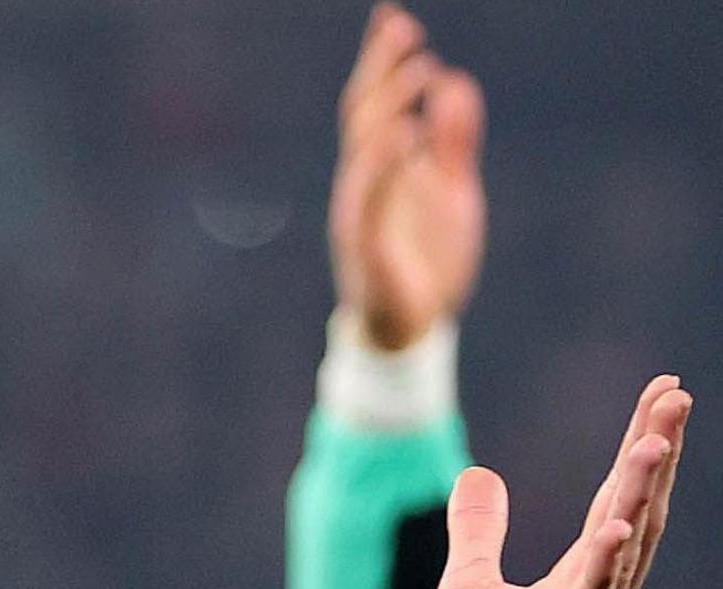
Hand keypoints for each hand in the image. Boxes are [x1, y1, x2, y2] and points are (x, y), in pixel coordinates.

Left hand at [254, 377, 688, 588]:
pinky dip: (598, 581)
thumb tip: (480, 474)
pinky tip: (615, 536)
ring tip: (653, 444)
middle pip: (632, 521)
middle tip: (675, 399)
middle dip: (652, 461)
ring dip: (636, 501)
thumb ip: (479, 536)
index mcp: (580, 588)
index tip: (663, 391)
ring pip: (616, 563)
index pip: (618, 505)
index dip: (641, 450)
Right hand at [328, 3, 484, 353]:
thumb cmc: (428, 263)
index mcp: (380, 170)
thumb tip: (455, 82)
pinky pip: (370, 197)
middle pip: (363, 115)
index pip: (373, 104)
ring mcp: (360, 213)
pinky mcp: (365, 245)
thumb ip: (453, 139)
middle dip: (382, 71)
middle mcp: (362, 185)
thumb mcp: (453, 189)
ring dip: (390, 105)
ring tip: (422, 68)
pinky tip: (407, 131)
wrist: (412, 330)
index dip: (381, 61)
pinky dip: (386, 163)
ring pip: (365, 148)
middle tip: (405, 28)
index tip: (393, 16)